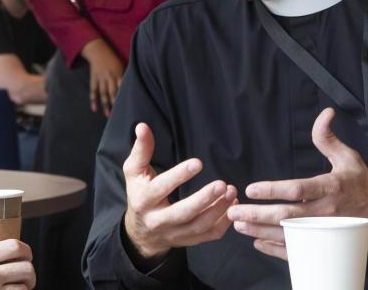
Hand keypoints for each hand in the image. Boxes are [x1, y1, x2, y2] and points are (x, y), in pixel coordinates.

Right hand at [80, 38, 123, 116]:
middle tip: (119, 115)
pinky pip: (93, 90)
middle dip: (116, 103)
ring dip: (105, 105)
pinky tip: (94, 108)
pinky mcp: (93, 78)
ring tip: (108, 115)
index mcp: (118, 73)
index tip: (128, 106)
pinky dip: (93, 100)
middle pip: (113, 92)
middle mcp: (110, 76)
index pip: (123, 87)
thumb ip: (124, 76)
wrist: (97, 50)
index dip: (125, 96)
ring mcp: (101, 78)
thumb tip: (131, 86)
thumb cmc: (112, 58)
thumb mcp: (121, 64)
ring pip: (103, 93)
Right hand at [122, 123, 236, 262]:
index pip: (161, 188)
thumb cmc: (140, 193)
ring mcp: (175, 234)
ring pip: (199, 226)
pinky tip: (232, 205)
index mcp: (143, 200)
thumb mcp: (134, 171)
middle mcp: (158, 220)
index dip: (179, 176)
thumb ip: (141, 149)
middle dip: (204, 199)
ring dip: (218, 210)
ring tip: (231, 191)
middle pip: (183, 213)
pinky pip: (209, 235)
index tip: (198, 163)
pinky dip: (224, 223)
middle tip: (222, 184)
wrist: (141, 231)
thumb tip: (142, 126)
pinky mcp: (189, 240)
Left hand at [227, 108, 367, 259]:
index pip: (298, 190)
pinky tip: (257, 241)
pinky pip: (297, 251)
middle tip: (234, 210)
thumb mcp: (349, 158)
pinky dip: (276, 249)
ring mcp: (324, 232)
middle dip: (258, 214)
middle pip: (287, 216)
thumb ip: (328, 138)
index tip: (251, 189)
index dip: (273, 190)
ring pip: (288, 235)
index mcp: (331, 189)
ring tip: (238, 224)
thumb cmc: (363, 185)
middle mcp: (326, 213)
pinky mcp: (324, 245)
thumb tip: (324, 113)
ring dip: (261, 231)